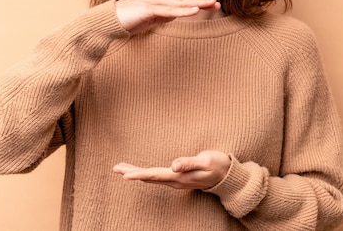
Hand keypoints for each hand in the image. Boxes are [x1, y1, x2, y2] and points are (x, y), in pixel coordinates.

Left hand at [112, 151, 230, 189]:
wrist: (227, 175)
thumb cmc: (217, 165)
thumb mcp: (206, 161)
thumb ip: (189, 163)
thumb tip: (173, 165)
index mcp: (180, 177)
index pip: (155, 175)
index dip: (139, 174)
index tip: (125, 175)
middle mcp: (175, 181)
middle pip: (149, 178)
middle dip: (132, 173)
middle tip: (115, 168)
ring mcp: (176, 181)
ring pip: (151, 178)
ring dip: (136, 173)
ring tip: (120, 168)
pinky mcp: (177, 178)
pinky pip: (157, 176)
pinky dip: (145, 173)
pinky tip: (139, 171)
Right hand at [114, 0, 220, 34]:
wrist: (108, 22)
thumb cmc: (126, 21)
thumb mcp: (149, 19)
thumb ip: (162, 15)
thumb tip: (176, 15)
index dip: (196, 1)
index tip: (211, 4)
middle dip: (200, 1)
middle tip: (217, 2)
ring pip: (178, 2)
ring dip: (196, 4)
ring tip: (211, 4)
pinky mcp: (147, 8)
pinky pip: (168, 10)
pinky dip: (182, 11)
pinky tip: (194, 11)